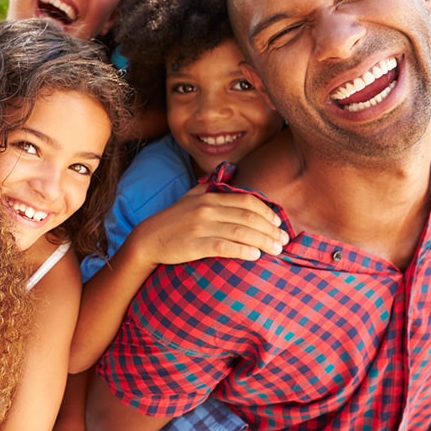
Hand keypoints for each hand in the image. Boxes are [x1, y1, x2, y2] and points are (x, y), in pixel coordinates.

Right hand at [133, 185, 288, 265]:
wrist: (147, 239)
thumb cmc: (172, 221)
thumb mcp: (190, 198)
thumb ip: (209, 188)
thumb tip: (228, 175)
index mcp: (209, 197)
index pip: (247, 201)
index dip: (267, 211)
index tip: (279, 222)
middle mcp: (207, 209)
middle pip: (249, 217)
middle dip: (270, 229)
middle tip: (283, 240)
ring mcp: (201, 227)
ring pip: (241, 232)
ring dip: (263, 241)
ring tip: (276, 251)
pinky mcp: (195, 245)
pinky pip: (224, 247)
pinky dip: (243, 250)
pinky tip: (255, 256)